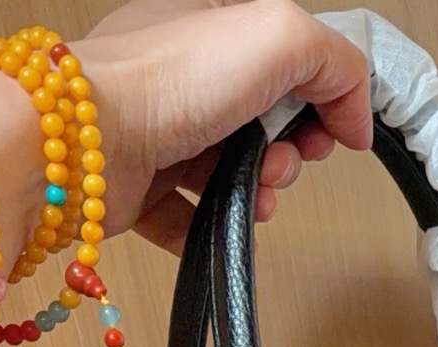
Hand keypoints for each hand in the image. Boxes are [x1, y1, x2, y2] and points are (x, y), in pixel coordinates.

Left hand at [73, 0, 370, 252]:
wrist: (84, 144)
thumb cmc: (165, 79)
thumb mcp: (280, 33)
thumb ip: (337, 63)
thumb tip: (354, 116)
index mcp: (212, 28)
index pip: (287, 66)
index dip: (319, 102)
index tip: (324, 130)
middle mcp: (184, 77)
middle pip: (264, 124)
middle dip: (289, 154)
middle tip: (281, 161)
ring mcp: (161, 132)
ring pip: (233, 173)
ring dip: (260, 195)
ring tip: (255, 197)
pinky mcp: (139, 188)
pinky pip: (191, 216)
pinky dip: (215, 227)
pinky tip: (224, 224)